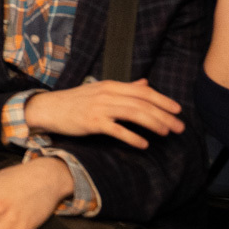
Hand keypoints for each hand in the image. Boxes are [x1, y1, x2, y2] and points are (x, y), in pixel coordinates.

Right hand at [23, 79, 184, 148]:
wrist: (49, 109)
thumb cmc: (75, 101)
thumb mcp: (100, 90)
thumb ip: (124, 88)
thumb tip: (145, 84)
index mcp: (110, 86)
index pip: (143, 91)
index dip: (162, 100)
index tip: (177, 110)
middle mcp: (107, 94)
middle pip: (142, 103)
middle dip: (164, 115)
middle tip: (179, 127)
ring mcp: (99, 108)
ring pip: (133, 114)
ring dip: (153, 124)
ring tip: (167, 133)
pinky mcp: (91, 123)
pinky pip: (116, 130)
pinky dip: (132, 137)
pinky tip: (143, 145)